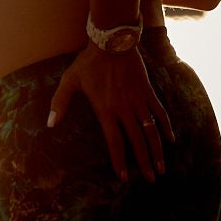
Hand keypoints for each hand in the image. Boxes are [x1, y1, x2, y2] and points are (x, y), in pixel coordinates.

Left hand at [48, 42, 172, 182]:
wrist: (111, 41)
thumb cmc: (88, 62)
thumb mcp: (69, 80)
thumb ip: (60, 102)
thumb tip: (50, 124)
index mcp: (105, 109)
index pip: (115, 141)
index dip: (119, 160)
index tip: (124, 177)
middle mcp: (124, 108)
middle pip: (137, 141)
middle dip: (144, 162)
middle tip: (151, 180)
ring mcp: (138, 100)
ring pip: (151, 130)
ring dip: (157, 150)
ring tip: (162, 168)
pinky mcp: (148, 91)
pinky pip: (160, 112)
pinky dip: (166, 126)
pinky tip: (171, 140)